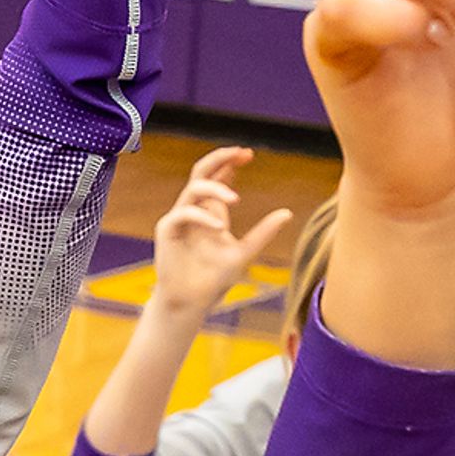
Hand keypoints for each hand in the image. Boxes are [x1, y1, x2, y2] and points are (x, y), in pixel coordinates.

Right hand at [145, 152, 290, 318]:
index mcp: (211, 212)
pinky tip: (219, 226)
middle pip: (202, 172)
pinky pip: (184, 213)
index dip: (231, 163)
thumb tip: (286, 213)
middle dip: (219, 158)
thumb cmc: (214, 280)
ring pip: (194, 188)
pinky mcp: (167, 230)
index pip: (218, 178)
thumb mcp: (245, 252)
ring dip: (215, 188)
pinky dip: (202, 217)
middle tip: (239, 153)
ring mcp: (179, 219)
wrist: (192, 302)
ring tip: (235, 198)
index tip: (249, 155)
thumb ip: (263, 233)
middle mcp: (194, 211)